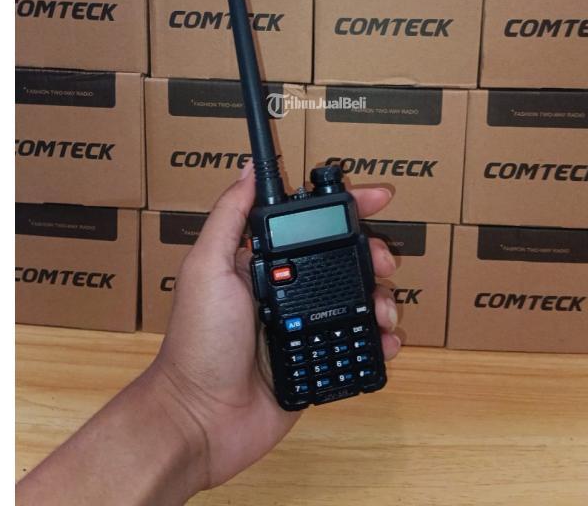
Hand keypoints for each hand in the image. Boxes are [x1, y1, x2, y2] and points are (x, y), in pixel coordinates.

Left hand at [147, 166, 400, 490]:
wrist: (202, 419)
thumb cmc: (200, 339)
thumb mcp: (207, 268)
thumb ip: (230, 218)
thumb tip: (247, 168)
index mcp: (264, 262)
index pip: (310, 223)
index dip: (347, 208)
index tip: (381, 197)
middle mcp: (288, 289)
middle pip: (344, 258)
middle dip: (373, 253)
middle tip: (386, 263)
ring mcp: (305, 326)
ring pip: (358, 298)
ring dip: (382, 296)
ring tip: (386, 309)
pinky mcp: (318, 361)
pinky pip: (358, 342)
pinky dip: (378, 338)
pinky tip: (387, 339)